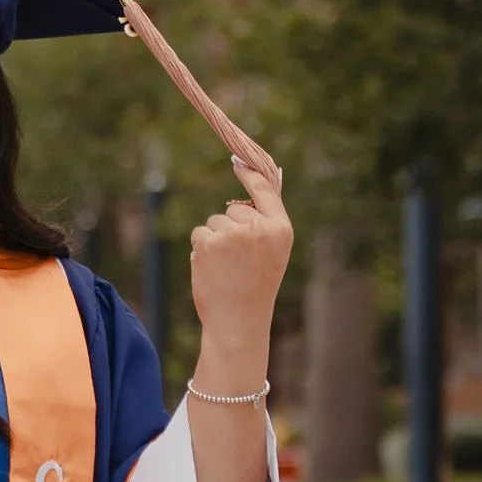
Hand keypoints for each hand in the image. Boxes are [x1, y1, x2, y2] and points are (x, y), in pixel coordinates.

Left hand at [186, 145, 293, 381]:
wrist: (238, 321)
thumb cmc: (256, 286)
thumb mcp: (272, 252)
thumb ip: (265, 222)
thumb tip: (252, 185)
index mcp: (281, 229)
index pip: (264, 190)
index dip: (249, 173)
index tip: (238, 161)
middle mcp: (258, 228)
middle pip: (233, 209)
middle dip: (230, 227)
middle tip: (239, 260)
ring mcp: (232, 234)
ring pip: (214, 221)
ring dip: (214, 240)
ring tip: (227, 268)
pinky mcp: (208, 242)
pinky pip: (199, 233)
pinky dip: (201, 249)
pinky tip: (212, 269)